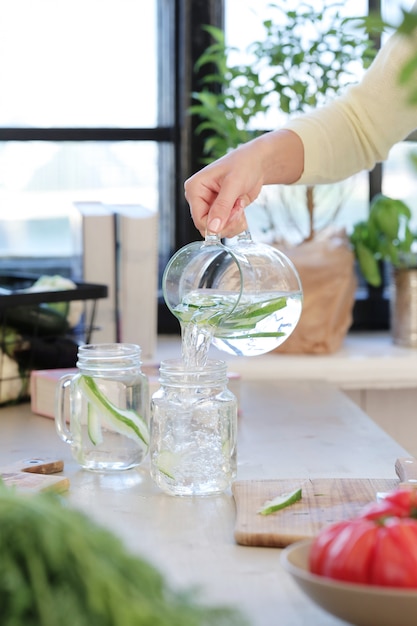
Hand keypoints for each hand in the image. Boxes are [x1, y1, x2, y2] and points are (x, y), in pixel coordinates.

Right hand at [184, 130, 303, 237]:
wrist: (256, 163)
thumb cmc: (243, 164)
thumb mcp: (233, 184)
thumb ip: (222, 207)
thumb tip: (213, 228)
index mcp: (195, 189)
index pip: (199, 219)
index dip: (217, 223)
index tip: (234, 214)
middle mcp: (200, 199)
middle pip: (208, 227)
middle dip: (227, 223)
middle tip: (239, 209)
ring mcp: (210, 207)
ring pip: (217, 230)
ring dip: (233, 223)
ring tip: (240, 206)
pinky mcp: (220, 212)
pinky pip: (226, 228)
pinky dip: (237, 224)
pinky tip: (241, 208)